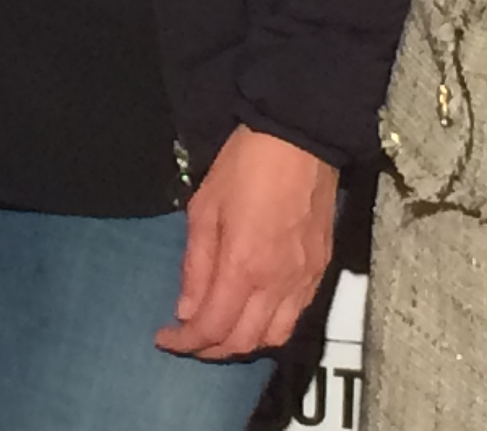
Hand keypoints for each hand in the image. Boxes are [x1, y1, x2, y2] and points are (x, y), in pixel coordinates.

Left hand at [156, 125, 335, 359]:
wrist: (300, 138)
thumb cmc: (244, 165)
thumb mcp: (204, 208)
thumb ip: (196, 265)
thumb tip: (187, 310)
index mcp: (244, 266)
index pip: (213, 326)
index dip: (185, 342)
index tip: (164, 338)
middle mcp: (278, 283)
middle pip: (245, 342)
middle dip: (211, 349)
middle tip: (188, 337)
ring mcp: (304, 279)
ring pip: (275, 337)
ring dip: (244, 343)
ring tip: (220, 328)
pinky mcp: (321, 270)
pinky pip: (297, 316)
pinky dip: (271, 327)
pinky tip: (254, 312)